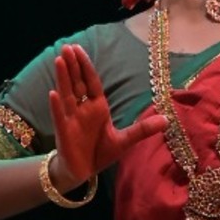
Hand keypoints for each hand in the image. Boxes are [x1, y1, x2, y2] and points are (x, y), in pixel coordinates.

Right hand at [48, 44, 165, 182]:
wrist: (83, 172)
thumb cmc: (100, 153)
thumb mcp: (125, 140)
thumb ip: (143, 129)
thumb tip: (166, 120)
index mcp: (98, 107)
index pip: (91, 82)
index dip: (86, 66)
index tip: (79, 50)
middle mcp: (83, 110)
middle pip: (77, 83)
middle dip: (72, 66)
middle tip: (67, 47)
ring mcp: (71, 119)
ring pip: (67, 94)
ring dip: (63, 78)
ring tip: (59, 59)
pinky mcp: (63, 132)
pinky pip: (60, 116)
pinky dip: (57, 106)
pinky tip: (53, 93)